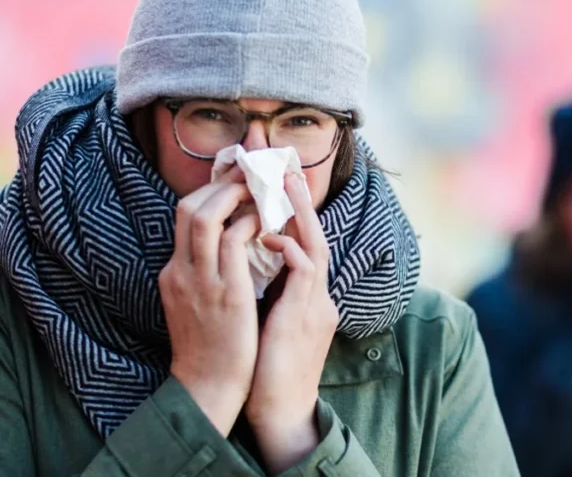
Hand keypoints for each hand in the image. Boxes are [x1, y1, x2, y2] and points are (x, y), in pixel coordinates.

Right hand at [160, 167, 258, 434]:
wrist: (207, 387)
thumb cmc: (212, 348)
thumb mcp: (197, 303)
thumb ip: (207, 273)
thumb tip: (230, 245)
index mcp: (175, 273)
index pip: (185, 216)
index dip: (211, 191)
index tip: (237, 177)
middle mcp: (181, 271)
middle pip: (188, 208)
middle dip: (220, 182)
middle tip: (251, 171)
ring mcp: (200, 281)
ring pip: (204, 217)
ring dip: (232, 195)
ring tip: (258, 189)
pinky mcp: (225, 294)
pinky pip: (232, 244)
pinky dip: (247, 225)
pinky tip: (265, 223)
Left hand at [246, 173, 338, 473]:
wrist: (281, 409)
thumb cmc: (269, 370)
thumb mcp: (272, 322)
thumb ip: (272, 292)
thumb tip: (253, 264)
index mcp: (309, 297)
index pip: (304, 243)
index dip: (292, 211)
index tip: (276, 181)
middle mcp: (318, 296)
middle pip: (315, 235)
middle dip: (298, 199)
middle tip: (284, 163)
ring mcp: (316, 305)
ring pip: (315, 245)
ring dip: (298, 212)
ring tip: (282, 182)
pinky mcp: (306, 315)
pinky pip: (304, 270)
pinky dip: (289, 248)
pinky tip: (270, 234)